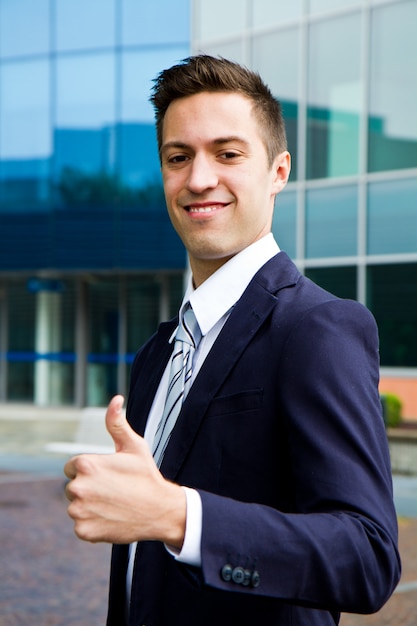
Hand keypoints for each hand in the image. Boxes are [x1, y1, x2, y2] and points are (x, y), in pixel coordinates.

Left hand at [64, 395, 185, 545]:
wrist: (160, 510)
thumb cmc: (146, 476)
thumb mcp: (133, 446)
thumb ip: (117, 422)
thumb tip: (116, 399)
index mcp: (86, 465)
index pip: (73, 466)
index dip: (91, 470)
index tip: (108, 475)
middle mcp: (78, 488)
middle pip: (73, 487)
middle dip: (88, 487)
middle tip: (113, 490)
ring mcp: (79, 511)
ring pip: (76, 506)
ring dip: (90, 506)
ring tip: (113, 504)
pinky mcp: (83, 531)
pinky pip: (81, 525)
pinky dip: (93, 523)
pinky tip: (112, 517)